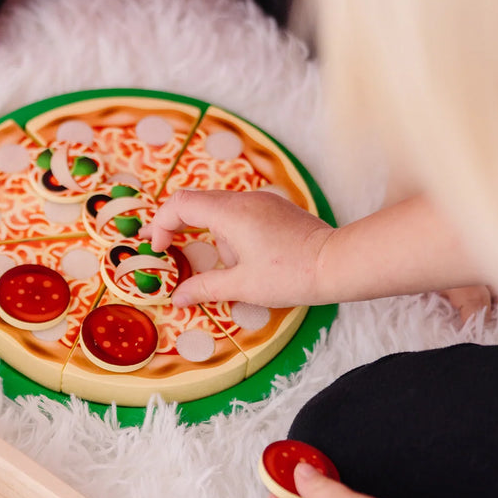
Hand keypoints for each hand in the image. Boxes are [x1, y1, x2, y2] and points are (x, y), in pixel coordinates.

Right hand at [147, 189, 333, 306]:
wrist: (339, 263)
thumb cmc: (291, 274)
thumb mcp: (242, 286)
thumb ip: (204, 288)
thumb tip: (177, 297)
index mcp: (230, 213)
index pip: (180, 204)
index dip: (161, 223)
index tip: (157, 247)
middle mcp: (243, 199)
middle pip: (196, 201)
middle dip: (177, 224)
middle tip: (165, 247)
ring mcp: (262, 201)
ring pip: (217, 206)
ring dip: (206, 230)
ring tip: (221, 264)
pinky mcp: (275, 208)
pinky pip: (239, 211)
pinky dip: (227, 229)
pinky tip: (243, 256)